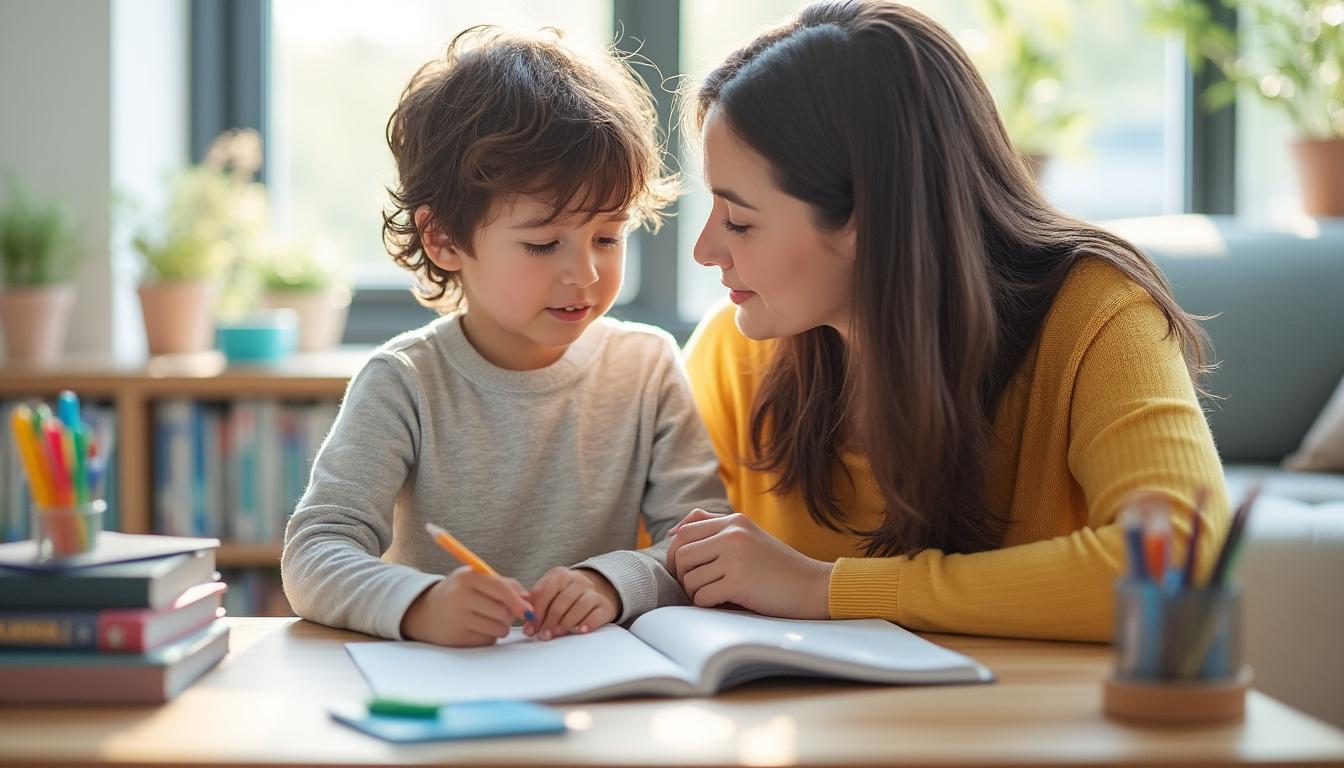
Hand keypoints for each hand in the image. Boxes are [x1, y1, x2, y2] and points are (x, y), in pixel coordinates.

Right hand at [400, 566, 533, 646]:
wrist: (426, 612)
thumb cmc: (460, 593)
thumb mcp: (477, 579)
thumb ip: (505, 585)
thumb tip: (528, 600)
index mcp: (467, 577)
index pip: (501, 589)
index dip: (519, 601)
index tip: (529, 611)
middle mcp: (459, 596)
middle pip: (502, 612)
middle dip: (510, 615)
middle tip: (504, 613)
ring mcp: (456, 618)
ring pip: (498, 629)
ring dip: (501, 627)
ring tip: (489, 619)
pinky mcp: (456, 638)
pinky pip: (487, 641)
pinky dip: (489, 636)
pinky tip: (477, 628)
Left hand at [524, 567, 620, 639]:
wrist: (597, 588)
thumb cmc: (566, 593)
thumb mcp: (550, 589)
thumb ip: (536, 598)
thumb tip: (521, 609)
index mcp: (559, 575)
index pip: (545, 593)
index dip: (536, 613)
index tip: (530, 628)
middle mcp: (577, 580)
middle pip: (561, 602)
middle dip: (549, 621)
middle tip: (542, 635)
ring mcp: (593, 592)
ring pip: (579, 607)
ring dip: (565, 623)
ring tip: (556, 634)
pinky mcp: (604, 604)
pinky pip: (596, 614)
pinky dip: (587, 623)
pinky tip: (579, 630)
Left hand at [667, 508, 833, 618]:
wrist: (812, 586)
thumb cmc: (777, 566)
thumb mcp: (749, 535)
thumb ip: (715, 527)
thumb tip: (673, 533)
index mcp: (734, 521)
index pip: (685, 531)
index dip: (674, 553)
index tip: (681, 568)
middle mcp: (733, 535)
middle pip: (681, 554)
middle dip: (680, 574)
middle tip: (693, 586)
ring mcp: (735, 558)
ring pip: (690, 578)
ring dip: (695, 592)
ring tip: (713, 595)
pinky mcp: (739, 583)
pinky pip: (702, 597)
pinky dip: (706, 604)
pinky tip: (722, 603)